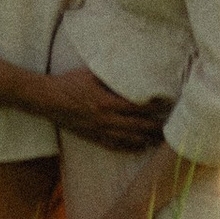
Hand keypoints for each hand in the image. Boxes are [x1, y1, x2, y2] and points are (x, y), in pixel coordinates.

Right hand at [44, 64, 172, 151]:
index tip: (166, 104)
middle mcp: (105, 119)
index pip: (137, 107)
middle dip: (155, 125)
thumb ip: (111, 75)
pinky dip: (131, 147)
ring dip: (146, 138)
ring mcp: (99, 131)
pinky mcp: (94, 138)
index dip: (154, 107)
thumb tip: (131, 71)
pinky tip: (140, 146)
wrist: (49, 100)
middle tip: (170, 123)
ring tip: (160, 137)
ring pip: (129, 139)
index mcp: (106, 101)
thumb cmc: (70, 82)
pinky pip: (116, 146)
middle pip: (137, 126)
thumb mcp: (92, 73)